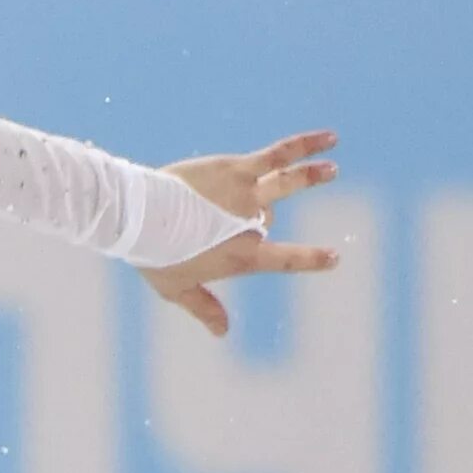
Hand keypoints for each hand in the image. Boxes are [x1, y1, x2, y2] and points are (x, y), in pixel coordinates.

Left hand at [136, 129, 343, 335]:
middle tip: (253, 222)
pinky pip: (278, 155)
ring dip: (312, 176)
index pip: (285, 259)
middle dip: (256, 221)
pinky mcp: (236, 169)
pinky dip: (304, 146)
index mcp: (242, 257)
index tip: (334, 258)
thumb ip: (203, 308)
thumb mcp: (176, 289)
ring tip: (332, 171)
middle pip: (267, 220)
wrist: (139, 216)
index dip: (310, 259)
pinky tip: (330, 138)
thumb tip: (223, 333)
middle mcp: (251, 226)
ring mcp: (246, 196)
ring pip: (287, 184)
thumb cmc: (153, 255)